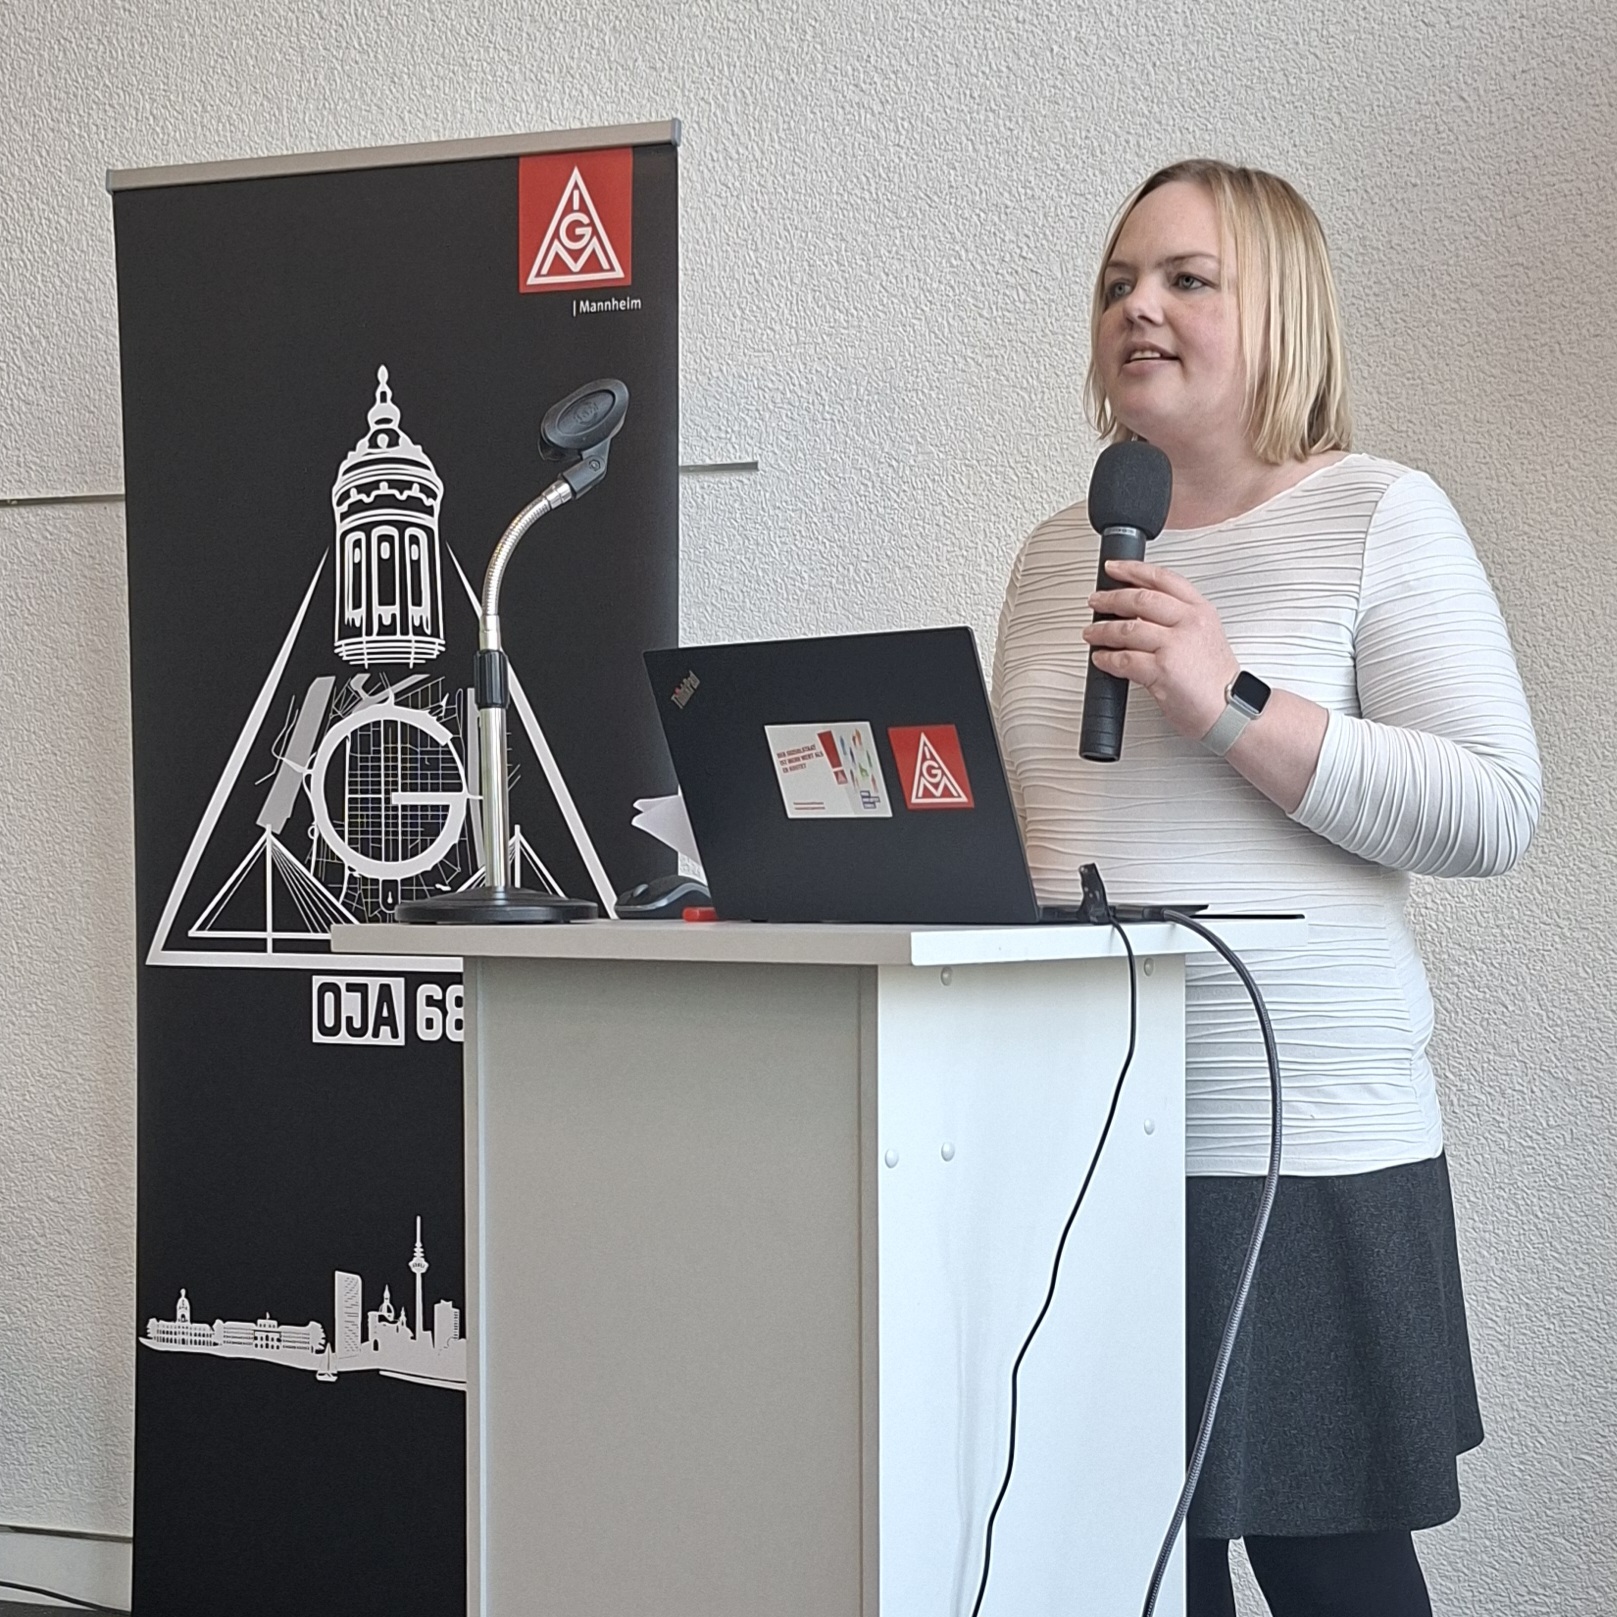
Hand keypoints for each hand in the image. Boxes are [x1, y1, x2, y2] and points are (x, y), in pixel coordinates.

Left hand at [1083, 558, 1237, 741]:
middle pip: (1140, 599)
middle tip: (1096, 601)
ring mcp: (1175, 645)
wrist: (1231, 709)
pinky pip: (1124, 660)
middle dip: (1111, 599)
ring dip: (1102, 630)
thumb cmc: (1215, 678)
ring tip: (1092, 633)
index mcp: (1200, 610)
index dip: (1133, 570)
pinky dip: (1107, 659)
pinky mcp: (1162, 670)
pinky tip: (1102, 658)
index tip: (1113, 568)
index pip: (1162, 578)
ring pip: (1127, 629)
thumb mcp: (1205, 634)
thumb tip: (1138, 610)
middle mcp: (1189, 623)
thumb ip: (1177, 618)